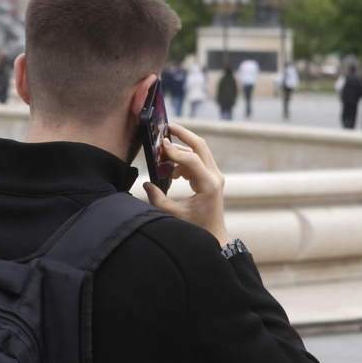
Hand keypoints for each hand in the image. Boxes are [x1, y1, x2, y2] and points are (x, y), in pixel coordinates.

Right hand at [143, 123, 231, 245]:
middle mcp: (215, 176)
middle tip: (166, 127)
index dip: (175, 150)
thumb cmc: (196, 228)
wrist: (214, 235)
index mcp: (209, 185)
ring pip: (198, 151)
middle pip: (200, 145)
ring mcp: (215, 176)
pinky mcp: (211, 177)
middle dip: (183, 134)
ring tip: (162, 162)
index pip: (192, 159)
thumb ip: (158, 199)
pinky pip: (196, 161)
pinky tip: (171, 173)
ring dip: (179, 152)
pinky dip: (182, 162)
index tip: (160, 145)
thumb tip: (146, 183)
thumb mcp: (174, 215)